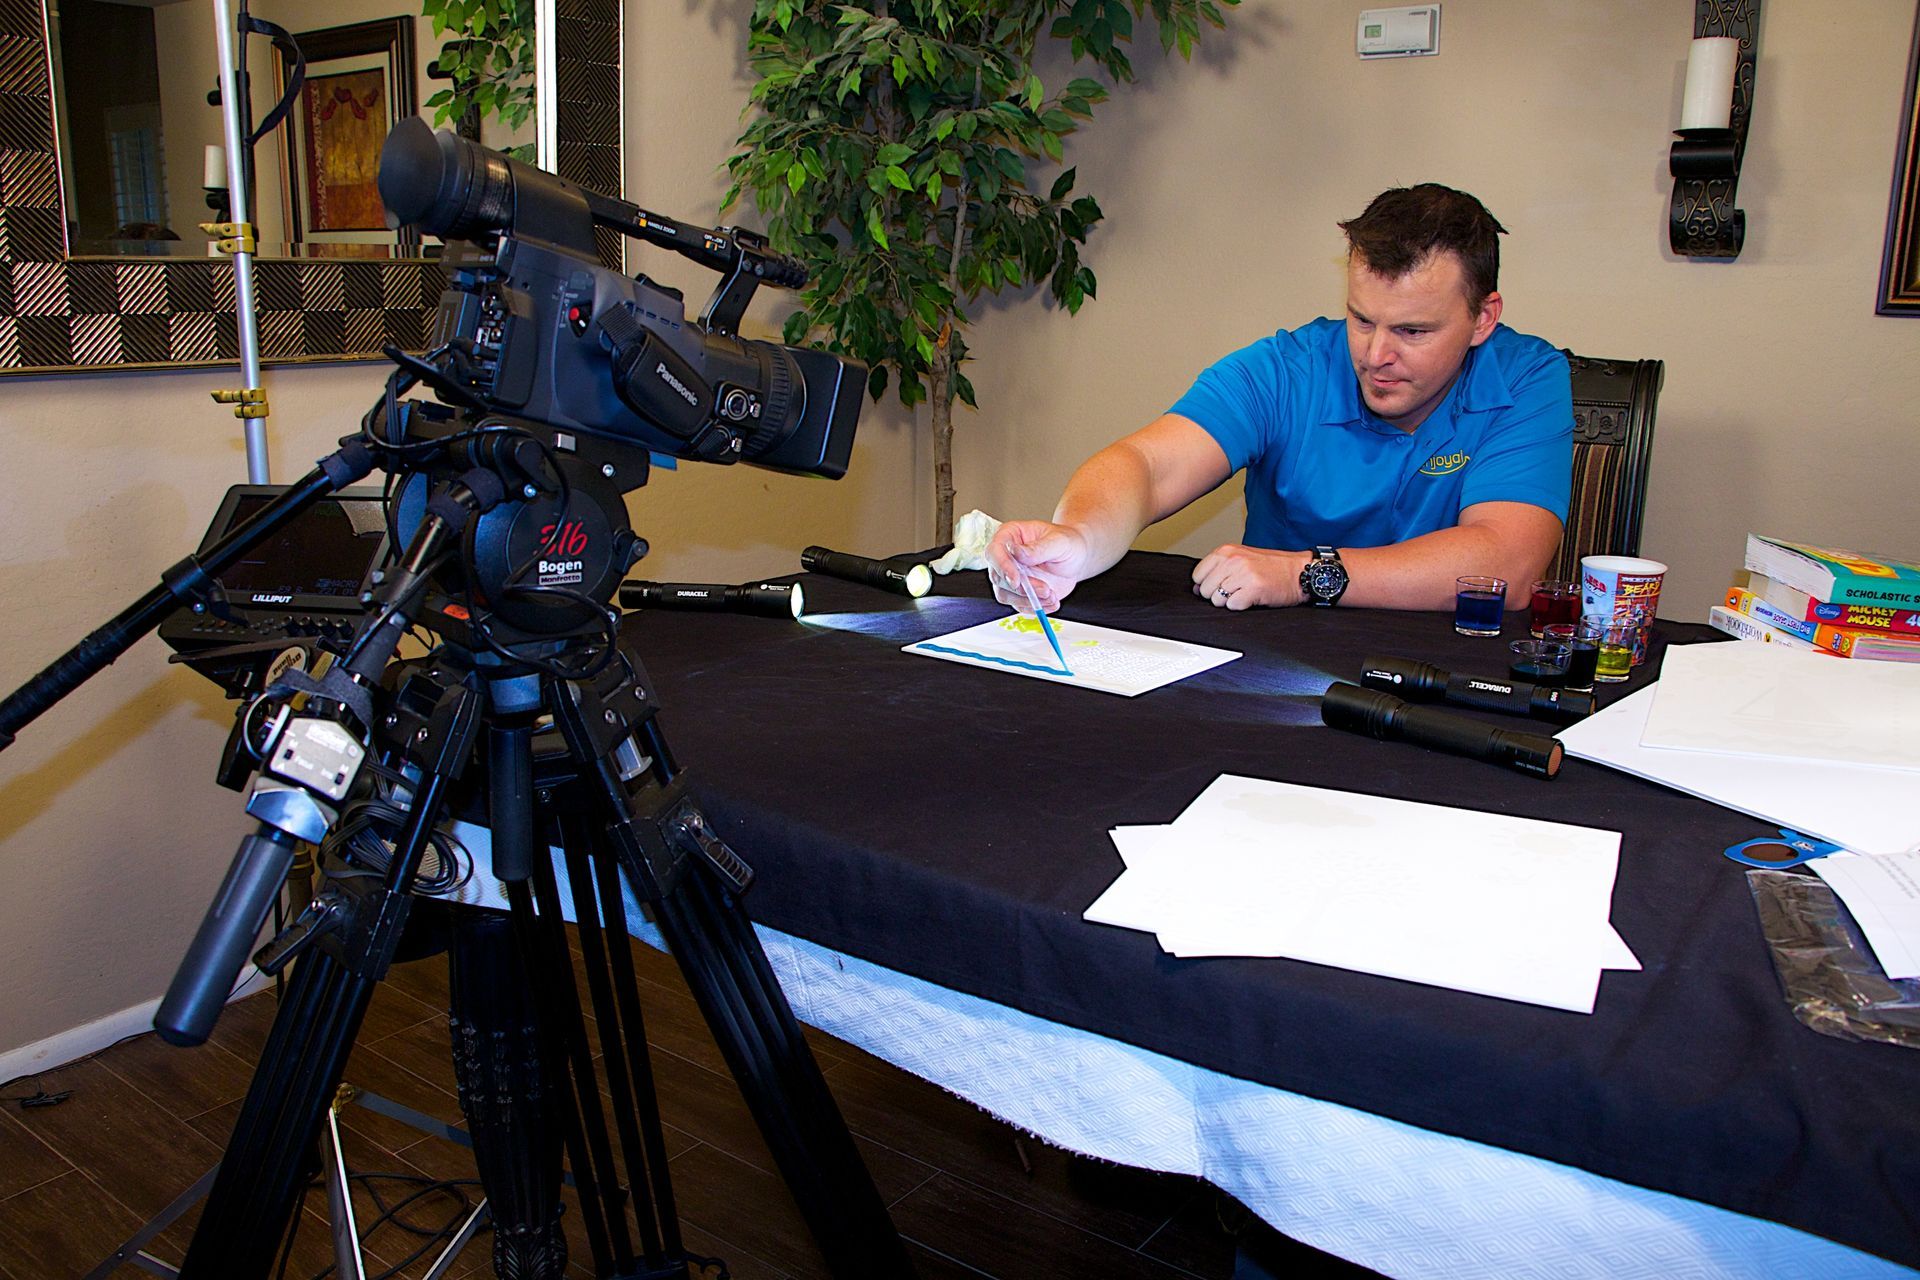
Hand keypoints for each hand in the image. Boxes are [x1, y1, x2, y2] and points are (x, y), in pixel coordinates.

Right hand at [986, 520, 1091, 611]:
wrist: (1076, 558)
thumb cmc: (1067, 543)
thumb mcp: (1059, 542)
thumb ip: (1038, 548)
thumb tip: (1016, 552)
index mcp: (1010, 536)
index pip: (994, 551)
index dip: (1002, 567)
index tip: (1016, 580)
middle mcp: (1005, 557)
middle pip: (998, 577)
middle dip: (1021, 588)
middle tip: (1045, 589)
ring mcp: (1010, 576)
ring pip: (1005, 595)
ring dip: (1027, 600)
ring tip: (1052, 596)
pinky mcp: (1018, 592)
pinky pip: (1019, 605)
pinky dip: (1035, 607)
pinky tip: (1052, 601)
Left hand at [1192, 544, 1309, 609]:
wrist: (1299, 572)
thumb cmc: (1272, 567)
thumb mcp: (1241, 559)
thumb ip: (1217, 570)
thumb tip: (1195, 588)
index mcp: (1226, 551)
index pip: (1197, 574)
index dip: (1207, 584)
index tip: (1221, 584)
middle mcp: (1233, 560)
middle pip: (1204, 589)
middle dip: (1217, 595)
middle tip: (1236, 590)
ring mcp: (1243, 574)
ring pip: (1216, 599)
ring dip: (1229, 602)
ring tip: (1245, 593)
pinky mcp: (1253, 588)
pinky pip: (1232, 606)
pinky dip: (1241, 606)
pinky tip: (1251, 598)